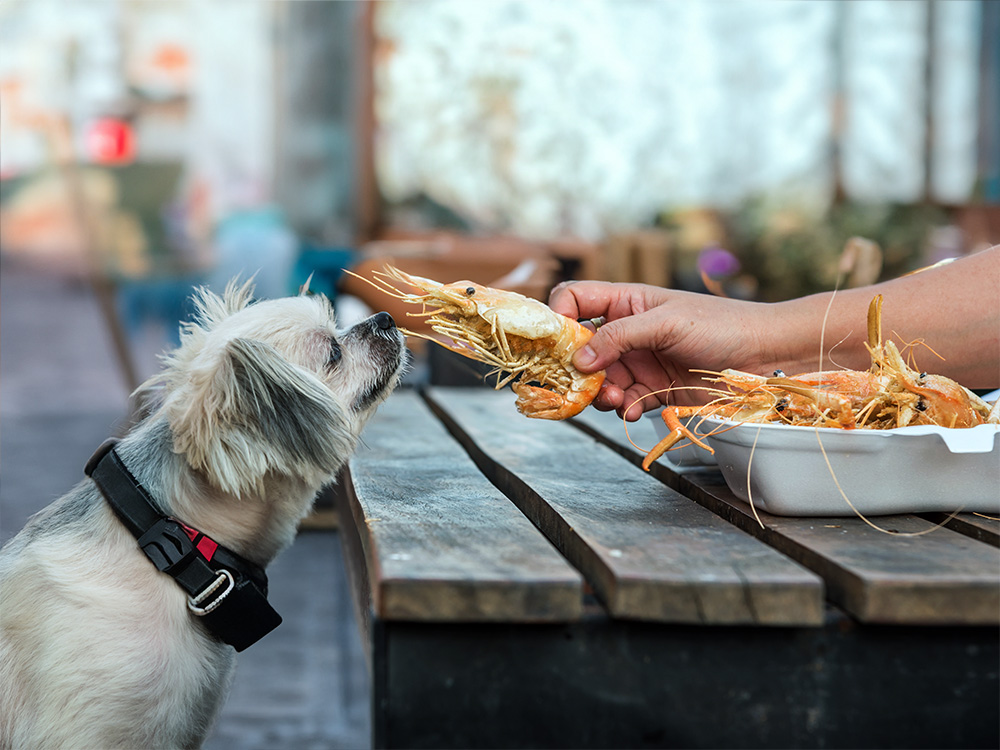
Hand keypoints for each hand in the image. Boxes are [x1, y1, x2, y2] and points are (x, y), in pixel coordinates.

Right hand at [549, 280, 767, 419]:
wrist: (765, 357)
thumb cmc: (722, 325)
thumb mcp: (666, 322)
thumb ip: (620, 336)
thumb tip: (578, 359)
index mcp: (626, 302)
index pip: (575, 300)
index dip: (558, 317)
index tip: (555, 342)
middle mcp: (627, 332)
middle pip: (580, 348)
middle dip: (576, 367)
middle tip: (577, 384)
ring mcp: (639, 362)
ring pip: (599, 380)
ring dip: (599, 393)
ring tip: (613, 400)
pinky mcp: (654, 391)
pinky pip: (624, 402)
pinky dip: (622, 409)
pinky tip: (632, 410)